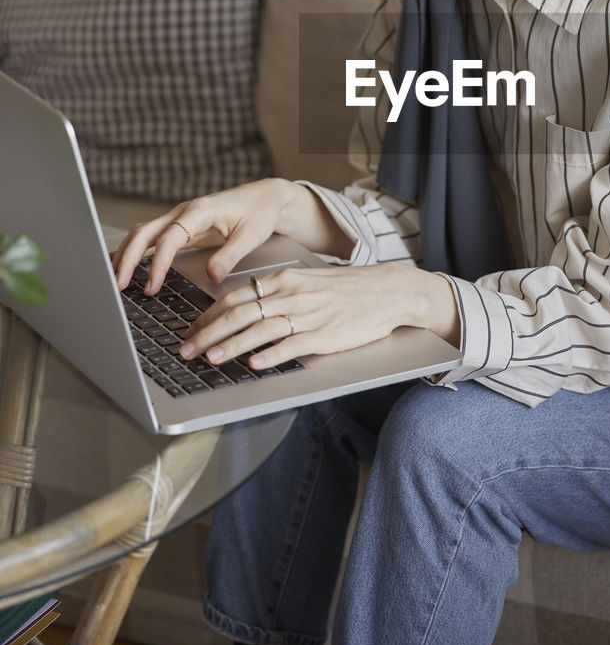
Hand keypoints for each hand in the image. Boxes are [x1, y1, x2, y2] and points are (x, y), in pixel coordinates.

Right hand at [111, 178, 326, 293]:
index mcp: (199, 211)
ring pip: (143, 233)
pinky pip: (152, 238)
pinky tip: (124, 267)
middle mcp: (184, 212)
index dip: (157, 263)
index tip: (151, 285)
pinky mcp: (180, 227)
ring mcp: (179, 218)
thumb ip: (230, 256)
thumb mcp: (251, 235)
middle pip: (144, 232)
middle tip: (117, 285)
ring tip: (115, 281)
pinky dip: (136, 251)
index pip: (169, 238)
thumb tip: (212, 276)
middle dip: (127, 258)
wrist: (265, 197)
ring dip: (126, 255)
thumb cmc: (259, 212)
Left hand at [179, 262, 460, 369]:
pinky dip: (270, 355)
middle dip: (207, 333)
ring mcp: (307, 315)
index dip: (207, 316)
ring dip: (231, 346)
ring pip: (259, 329)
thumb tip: (244, 308)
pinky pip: (291, 345)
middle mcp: (291, 295)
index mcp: (283, 279)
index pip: (235, 297)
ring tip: (210, 359)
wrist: (387, 291)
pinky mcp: (323, 335)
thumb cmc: (346, 289)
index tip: (189, 331)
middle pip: (239, 313)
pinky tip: (253, 365)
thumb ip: (276, 293)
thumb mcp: (306, 282)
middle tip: (186, 350)